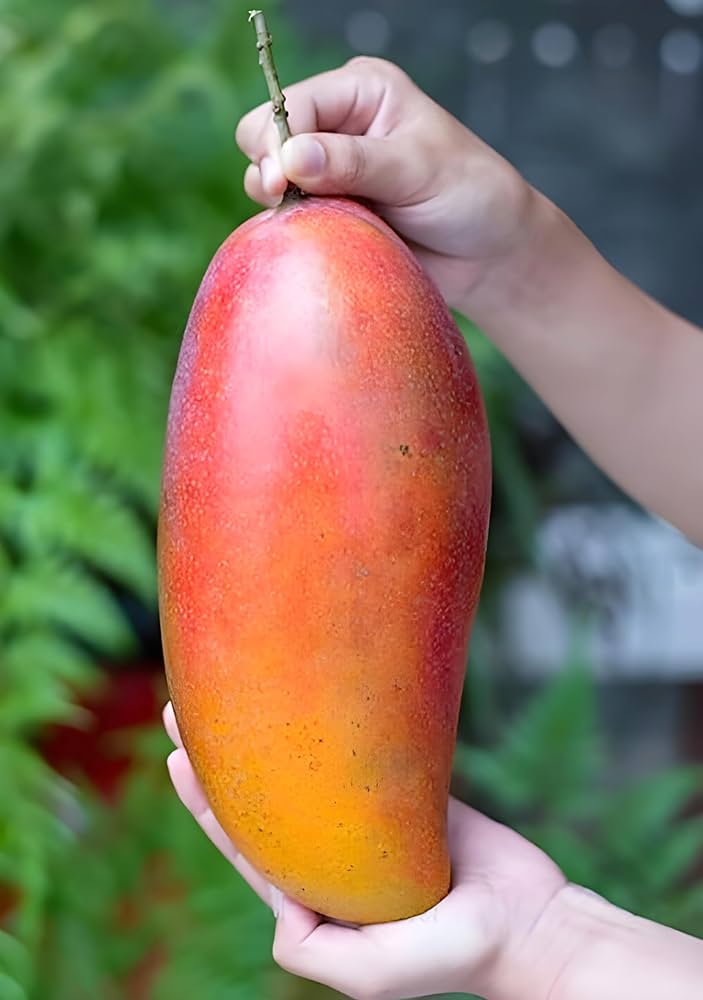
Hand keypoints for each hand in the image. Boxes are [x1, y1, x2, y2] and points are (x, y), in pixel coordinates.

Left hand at [163, 702, 566, 999]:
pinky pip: (365, 760)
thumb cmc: (456, 953)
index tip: (179, 756)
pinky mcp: (407, 798)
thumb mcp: (374, 973)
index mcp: (316, 900)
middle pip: (264, 804)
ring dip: (270, 737)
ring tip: (240, 692)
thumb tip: (278, 909)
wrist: (529, 922)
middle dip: (222, 761)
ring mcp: (370, 827)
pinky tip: (318, 700)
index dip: (208, 804)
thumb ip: (317, 950)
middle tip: (184, 710)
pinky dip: (338, 732)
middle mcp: (334, 861)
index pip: (246, 846)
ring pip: (306, 776)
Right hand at [235, 57, 534, 311]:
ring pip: (265, 182)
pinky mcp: (326, 215)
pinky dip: (294, 232)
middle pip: (261, 137)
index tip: (284, 181)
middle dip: (270, 170)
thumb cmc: (469, 195)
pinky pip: (285, 222)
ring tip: (325, 222)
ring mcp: (325, 173)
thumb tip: (291, 157)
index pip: (291, 105)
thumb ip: (354, 163)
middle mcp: (336, 125)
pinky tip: (321, 240)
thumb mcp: (416, 169)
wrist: (488, 254)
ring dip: (284, 206)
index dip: (278, 141)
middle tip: (297, 201)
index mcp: (359, 91)